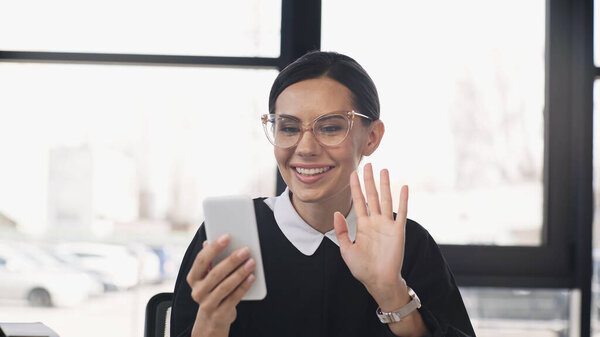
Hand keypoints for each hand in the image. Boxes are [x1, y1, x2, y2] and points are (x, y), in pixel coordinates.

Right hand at [186, 234, 255, 335]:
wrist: (213, 318)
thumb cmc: (213, 289)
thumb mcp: (209, 275)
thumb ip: (211, 259)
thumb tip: (211, 241)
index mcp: (193, 278)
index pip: (201, 260)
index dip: (214, 248)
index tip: (227, 237)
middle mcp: (197, 291)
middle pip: (215, 273)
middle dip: (232, 260)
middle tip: (245, 250)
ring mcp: (207, 304)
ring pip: (225, 286)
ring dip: (240, 273)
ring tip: (251, 262)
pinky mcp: (219, 313)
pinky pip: (234, 298)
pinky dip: (244, 286)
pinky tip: (252, 277)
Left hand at [333, 163, 408, 308]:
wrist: (378, 281)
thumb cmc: (362, 268)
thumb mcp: (346, 250)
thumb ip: (341, 231)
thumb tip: (336, 213)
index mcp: (362, 225)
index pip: (358, 201)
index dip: (355, 187)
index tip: (353, 173)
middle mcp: (375, 222)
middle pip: (372, 196)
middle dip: (369, 180)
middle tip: (368, 164)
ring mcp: (387, 225)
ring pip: (386, 200)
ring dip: (385, 185)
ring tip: (384, 170)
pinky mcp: (398, 231)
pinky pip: (401, 212)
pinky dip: (403, 199)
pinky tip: (404, 187)